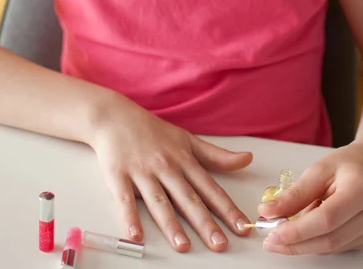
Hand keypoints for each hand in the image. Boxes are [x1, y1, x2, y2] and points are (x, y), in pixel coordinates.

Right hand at [89, 93, 252, 251]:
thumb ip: (216, 154)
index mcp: (184, 160)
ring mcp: (142, 171)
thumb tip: (247, 158)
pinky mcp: (118, 175)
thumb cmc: (152, 131)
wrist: (115, 117)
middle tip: (220, 244)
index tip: (241, 227)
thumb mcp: (187, 139)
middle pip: (188, 198)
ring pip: (159, 201)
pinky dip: (129, 218)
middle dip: (205, 223)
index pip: (210, 188)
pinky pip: (125, 199)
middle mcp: (166, 167)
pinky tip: (136, 235)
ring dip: (171, 225)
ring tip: (183, 245)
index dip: (227, 208)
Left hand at [258, 142, 362, 254]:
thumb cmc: (348, 163)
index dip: (298, 230)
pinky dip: (314, 242)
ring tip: (279, 237)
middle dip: (296, 244)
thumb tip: (269, 211)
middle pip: (329, 239)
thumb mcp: (319, 169)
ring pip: (332, 247)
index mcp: (360, 190)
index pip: (327, 219)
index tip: (273, 233)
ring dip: (302, 246)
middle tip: (270, 241)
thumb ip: (296, 193)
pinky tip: (300, 233)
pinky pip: (336, 246)